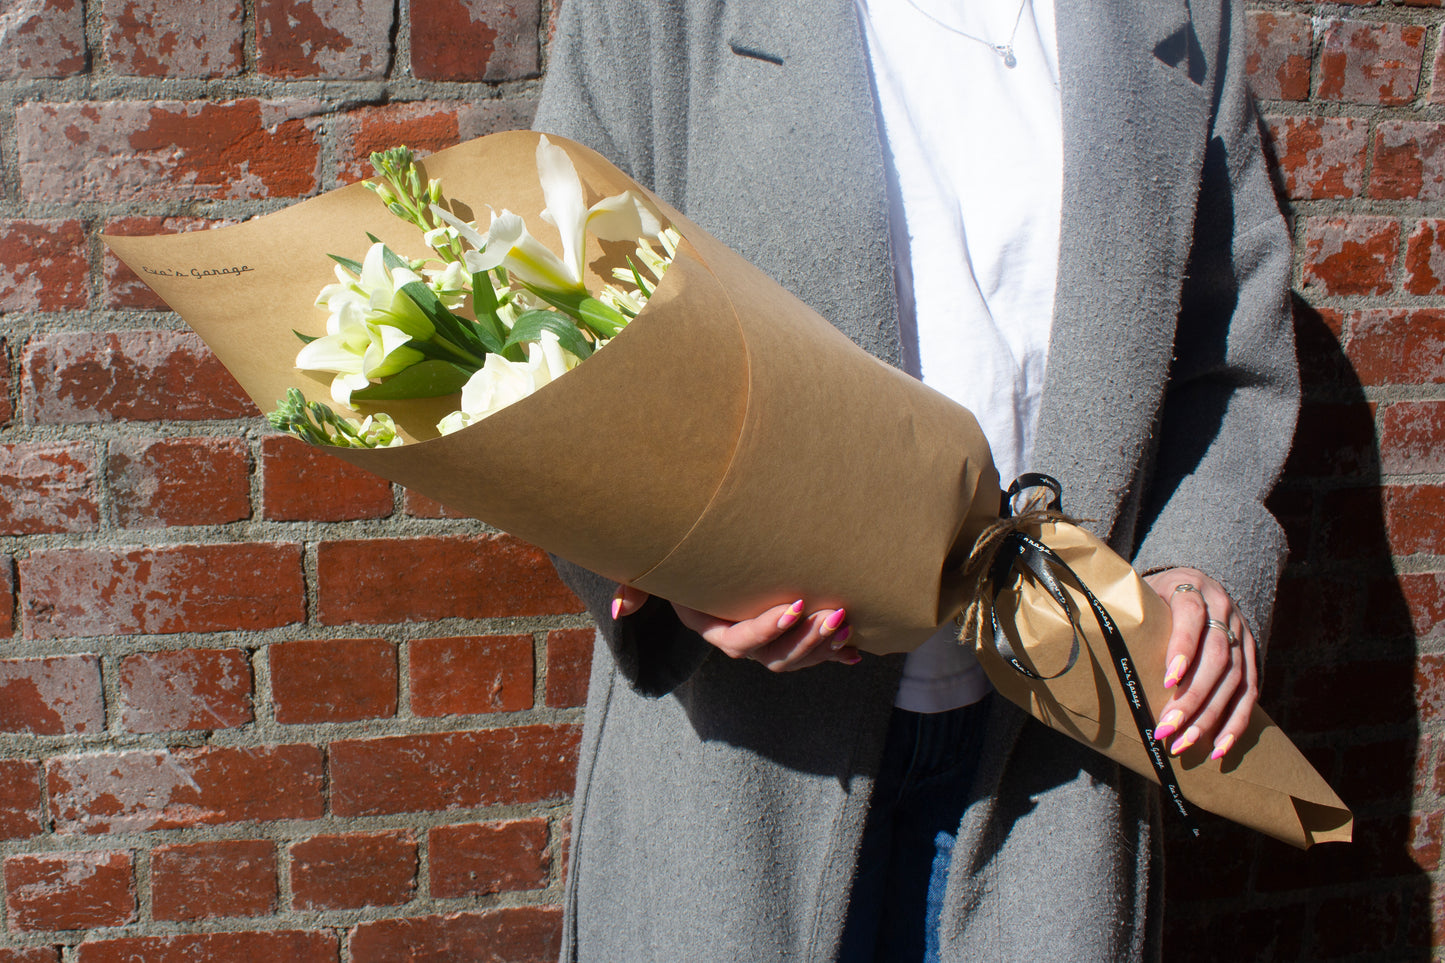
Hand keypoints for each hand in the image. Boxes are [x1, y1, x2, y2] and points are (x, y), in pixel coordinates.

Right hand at [611, 585, 860, 670]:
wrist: (705, 554)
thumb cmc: (683, 560)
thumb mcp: (658, 571)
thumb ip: (637, 587)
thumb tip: (623, 609)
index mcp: (711, 627)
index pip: (738, 641)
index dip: (767, 629)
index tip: (794, 604)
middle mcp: (740, 640)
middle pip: (773, 657)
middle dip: (806, 640)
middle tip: (833, 614)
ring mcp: (766, 641)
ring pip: (795, 658)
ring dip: (822, 647)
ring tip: (845, 623)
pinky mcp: (788, 634)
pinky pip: (812, 653)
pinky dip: (834, 654)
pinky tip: (857, 652)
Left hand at [1143, 567, 1257, 760]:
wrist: (1195, 585)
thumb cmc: (1154, 598)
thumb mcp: (1141, 594)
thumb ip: (1124, 613)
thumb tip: (1074, 636)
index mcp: (1192, 588)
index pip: (1191, 614)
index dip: (1182, 647)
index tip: (1167, 680)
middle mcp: (1223, 609)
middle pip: (1216, 656)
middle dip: (1192, 696)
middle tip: (1166, 727)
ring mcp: (1241, 634)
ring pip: (1234, 679)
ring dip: (1209, 716)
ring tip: (1184, 743)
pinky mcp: (1251, 657)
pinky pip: (1250, 694)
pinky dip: (1235, 724)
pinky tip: (1217, 749)